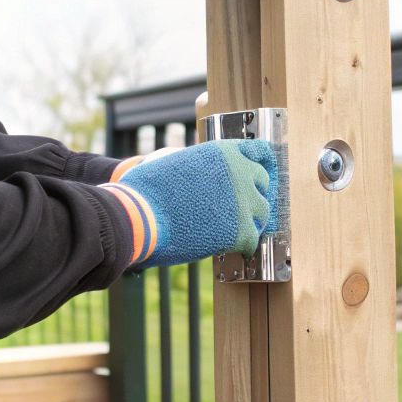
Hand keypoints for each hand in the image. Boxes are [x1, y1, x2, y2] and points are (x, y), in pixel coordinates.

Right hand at [105, 140, 277, 267]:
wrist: (138, 216)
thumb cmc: (146, 190)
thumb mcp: (176, 162)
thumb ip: (200, 166)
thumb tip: (205, 177)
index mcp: (224, 152)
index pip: (259, 152)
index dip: (258, 165)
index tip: (256, 176)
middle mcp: (239, 172)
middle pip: (263, 184)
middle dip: (253, 195)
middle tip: (242, 208)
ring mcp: (243, 202)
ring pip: (261, 214)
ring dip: (250, 221)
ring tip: (237, 230)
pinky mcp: (239, 231)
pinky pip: (252, 240)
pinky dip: (244, 246)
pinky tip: (235, 249)